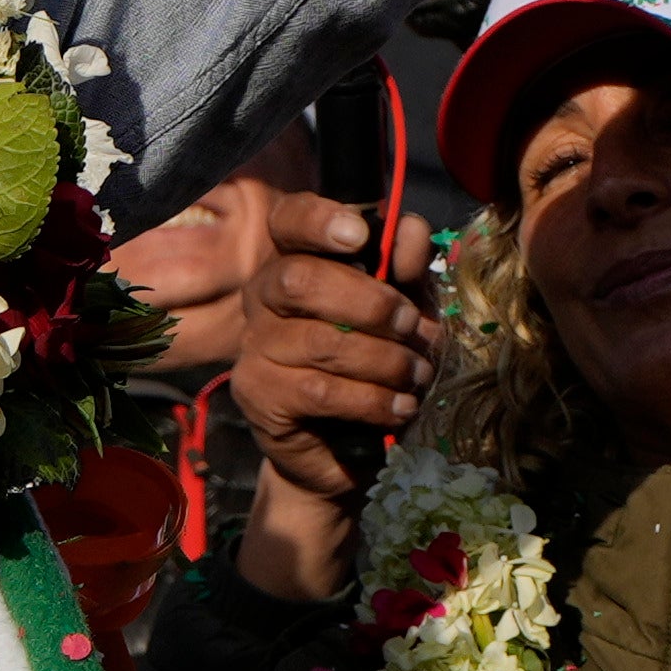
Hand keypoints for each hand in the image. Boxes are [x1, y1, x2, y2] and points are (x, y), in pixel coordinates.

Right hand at [217, 203, 432, 605]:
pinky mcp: (258, 395)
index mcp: (297, 262)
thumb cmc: (378, 367)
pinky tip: (399, 408)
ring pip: (321, 342)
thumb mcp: (407, 312)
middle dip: (370, 303)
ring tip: (416, 377)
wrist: (351, 450)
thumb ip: (408, 270)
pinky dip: (373, 400)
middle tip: (410, 329)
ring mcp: (254, 348)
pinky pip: (321, 390)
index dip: (318, 220)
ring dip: (385, 362)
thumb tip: (409, 233)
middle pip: (299, 279)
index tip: (359, 236)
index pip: (288, 222)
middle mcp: (263, 299)